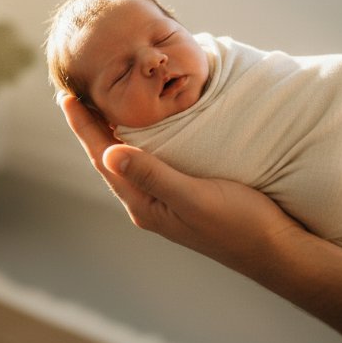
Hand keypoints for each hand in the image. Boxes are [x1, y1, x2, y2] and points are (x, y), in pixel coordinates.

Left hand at [58, 94, 303, 272]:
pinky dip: (136, 138)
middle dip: (90, 126)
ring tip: (97, 104)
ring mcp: (163, 199)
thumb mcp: (194, 197)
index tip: (66, 97)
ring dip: (110, 131)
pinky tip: (141, 126)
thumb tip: (109, 154)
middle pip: (108, 157)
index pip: (103, 158)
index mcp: (144, 204)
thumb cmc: (238, 223)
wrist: (275, 249)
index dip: (84, 126)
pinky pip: (148, 161)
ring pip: (126, 159)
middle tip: (73, 93)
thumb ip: (153, 175)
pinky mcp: (182, 193)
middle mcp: (147, 202)